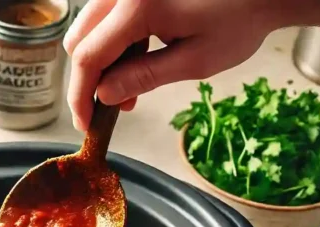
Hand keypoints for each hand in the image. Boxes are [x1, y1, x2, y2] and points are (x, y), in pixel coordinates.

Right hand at [64, 0, 281, 130]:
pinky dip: (113, 44)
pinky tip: (133, 64)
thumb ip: (143, 77)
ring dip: (99, 62)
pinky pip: (108, 17)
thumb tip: (104, 96)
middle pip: (79, 38)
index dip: (80, 94)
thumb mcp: (194, 60)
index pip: (88, 56)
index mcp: (138, 6)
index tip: (86, 122)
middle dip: (86, 79)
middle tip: (104, 109)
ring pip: (89, 27)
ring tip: (125, 90)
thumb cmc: (240, 19)